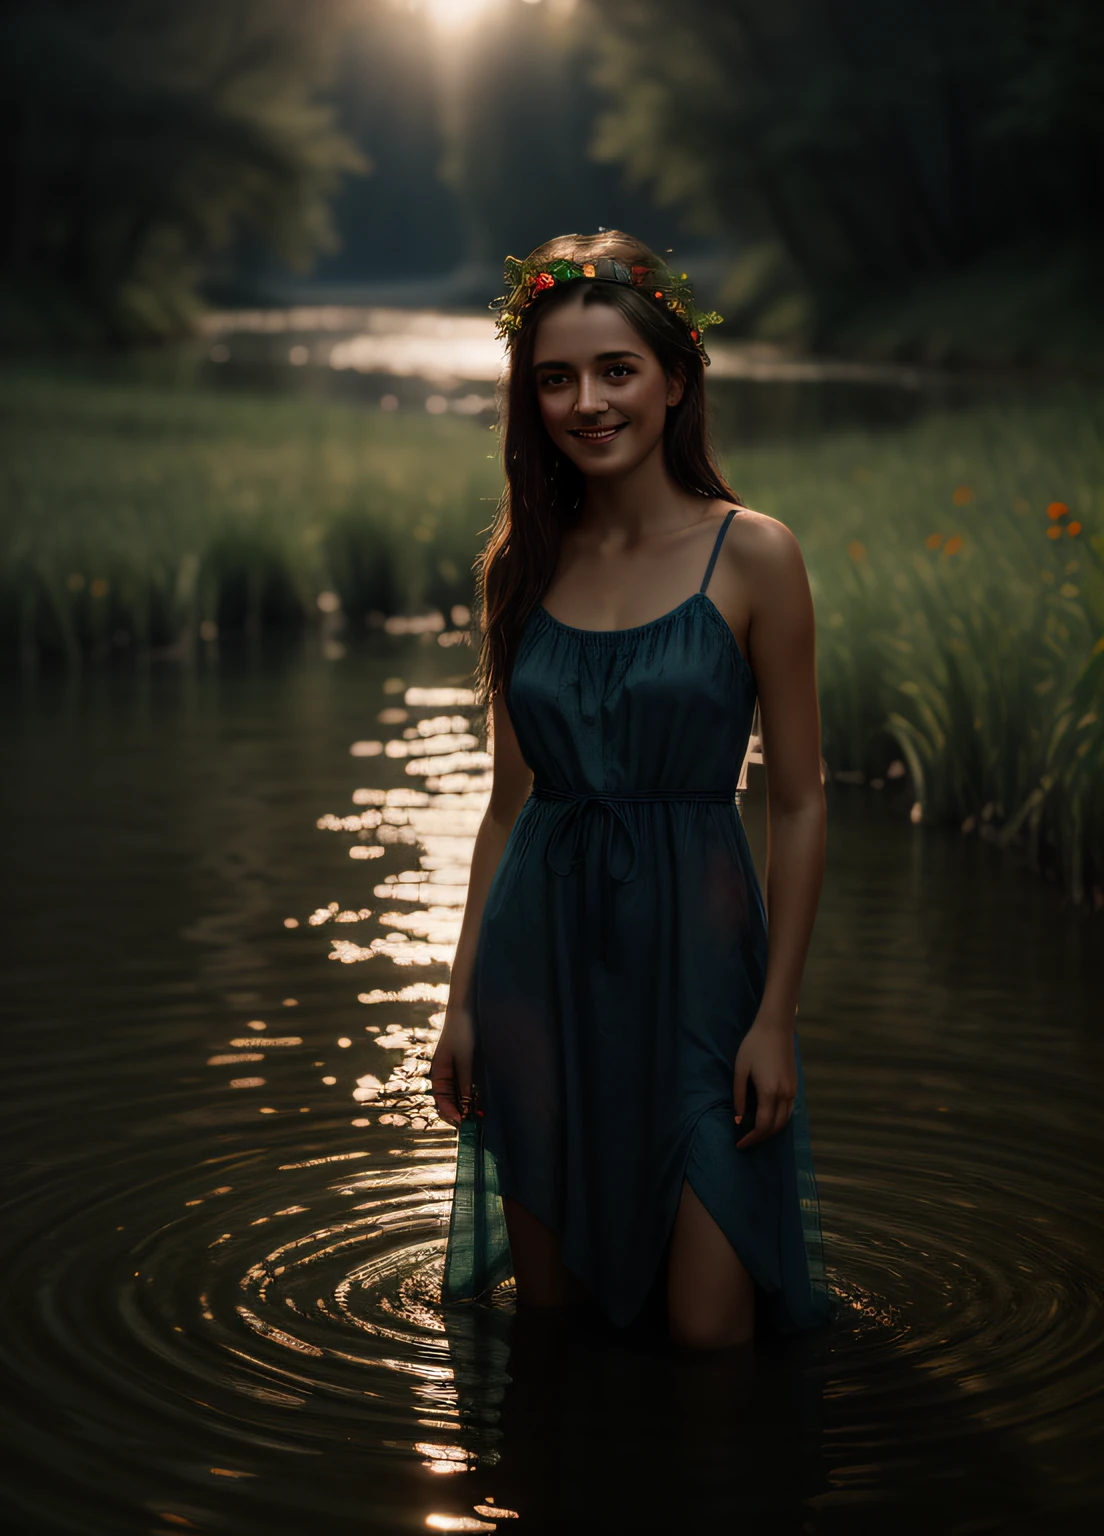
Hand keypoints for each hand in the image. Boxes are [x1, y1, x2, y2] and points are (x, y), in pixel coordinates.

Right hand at [429, 1006, 474, 1127]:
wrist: (466, 1011)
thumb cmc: (462, 1033)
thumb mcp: (465, 1060)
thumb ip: (465, 1083)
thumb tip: (466, 1108)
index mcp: (439, 1074)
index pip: (441, 1100)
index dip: (451, 1113)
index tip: (462, 1122)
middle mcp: (445, 1076)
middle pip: (449, 1102)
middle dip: (459, 1114)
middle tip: (473, 1125)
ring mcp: (455, 1073)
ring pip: (459, 1098)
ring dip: (467, 1108)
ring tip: (479, 1118)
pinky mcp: (466, 1070)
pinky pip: (467, 1089)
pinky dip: (472, 1098)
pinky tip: (481, 1105)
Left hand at [734, 1013, 796, 1149]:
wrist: (776, 1028)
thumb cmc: (754, 1046)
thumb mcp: (740, 1070)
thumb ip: (738, 1096)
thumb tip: (738, 1119)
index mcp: (769, 1092)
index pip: (762, 1125)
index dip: (751, 1138)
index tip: (739, 1144)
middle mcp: (784, 1094)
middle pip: (776, 1127)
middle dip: (761, 1138)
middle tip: (746, 1142)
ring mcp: (792, 1091)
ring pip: (785, 1121)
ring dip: (771, 1131)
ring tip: (755, 1133)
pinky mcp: (795, 1086)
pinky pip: (789, 1111)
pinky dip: (779, 1120)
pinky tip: (767, 1119)